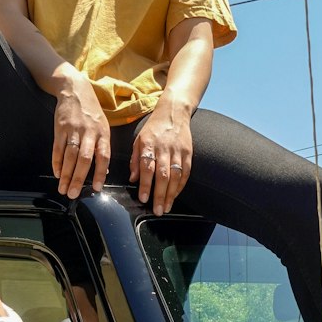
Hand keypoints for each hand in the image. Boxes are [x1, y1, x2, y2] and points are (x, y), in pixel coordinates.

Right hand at [53, 77, 110, 199]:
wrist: (75, 90)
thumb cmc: (91, 112)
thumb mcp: (103, 126)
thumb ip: (103, 147)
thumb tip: (103, 170)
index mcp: (103, 133)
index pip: (104, 156)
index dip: (99, 173)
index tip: (96, 188)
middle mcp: (89, 132)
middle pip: (84, 159)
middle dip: (78, 178)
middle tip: (73, 194)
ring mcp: (74, 129)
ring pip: (69, 156)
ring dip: (65, 174)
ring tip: (63, 188)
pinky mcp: (60, 127)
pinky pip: (57, 148)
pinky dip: (56, 162)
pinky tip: (56, 173)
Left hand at [130, 98, 192, 215]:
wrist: (173, 112)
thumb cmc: (153, 128)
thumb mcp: (138, 140)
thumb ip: (135, 160)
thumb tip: (133, 179)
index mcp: (148, 144)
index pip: (147, 168)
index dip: (146, 184)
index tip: (144, 198)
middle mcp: (164, 148)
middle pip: (163, 175)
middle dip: (160, 195)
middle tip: (157, 210)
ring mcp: (178, 151)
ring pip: (176, 176)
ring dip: (171, 194)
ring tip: (167, 207)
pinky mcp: (188, 152)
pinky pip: (186, 172)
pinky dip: (181, 186)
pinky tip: (176, 195)